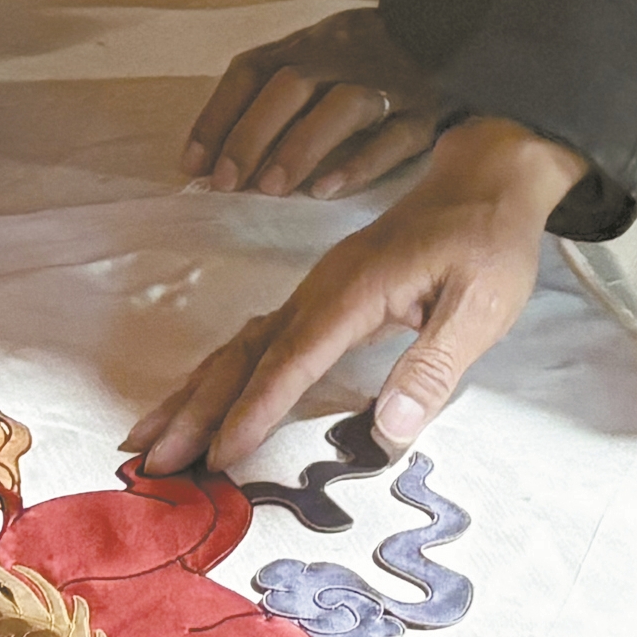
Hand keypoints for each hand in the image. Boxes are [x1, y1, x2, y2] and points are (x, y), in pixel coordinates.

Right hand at [122, 117, 587, 475]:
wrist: (486, 176)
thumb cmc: (488, 240)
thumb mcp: (482, 306)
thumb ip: (432, 368)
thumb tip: (389, 432)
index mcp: (357, 289)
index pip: (293, 357)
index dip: (254, 408)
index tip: (218, 454)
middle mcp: (322, 288)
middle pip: (246, 352)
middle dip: (196, 407)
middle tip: (151, 460)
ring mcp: (316, 289)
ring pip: (240, 345)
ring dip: (193, 392)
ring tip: (147, 440)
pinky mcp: (321, 296)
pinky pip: (258, 338)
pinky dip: (220, 373)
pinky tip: (198, 399)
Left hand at [180, 4, 449, 197]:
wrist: (453, 32)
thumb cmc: (364, 58)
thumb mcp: (315, 56)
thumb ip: (268, 95)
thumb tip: (209, 158)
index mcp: (309, 44)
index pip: (253, 71)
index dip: (218, 116)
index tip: (193, 164)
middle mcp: (344, 58)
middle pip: (292, 85)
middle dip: (252, 135)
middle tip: (228, 184)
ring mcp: (387, 85)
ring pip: (342, 107)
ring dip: (301, 147)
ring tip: (272, 189)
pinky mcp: (424, 114)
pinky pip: (394, 137)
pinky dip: (359, 164)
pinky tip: (327, 191)